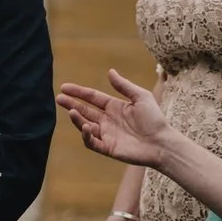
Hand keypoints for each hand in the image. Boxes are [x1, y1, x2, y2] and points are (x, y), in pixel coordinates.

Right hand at [57, 71, 176, 169]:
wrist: (162, 143)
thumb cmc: (155, 119)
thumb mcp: (141, 97)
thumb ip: (124, 86)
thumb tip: (110, 72)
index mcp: (114, 107)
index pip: (92, 98)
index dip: (78, 92)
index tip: (64, 87)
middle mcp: (108, 120)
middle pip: (85, 110)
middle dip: (71, 104)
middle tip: (59, 98)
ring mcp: (107, 134)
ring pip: (85, 126)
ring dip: (77, 119)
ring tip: (71, 112)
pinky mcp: (108, 148)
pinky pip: (92, 142)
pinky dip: (86, 135)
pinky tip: (86, 126)